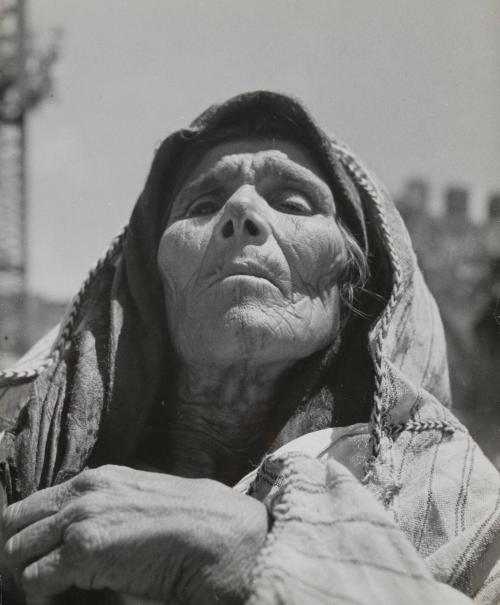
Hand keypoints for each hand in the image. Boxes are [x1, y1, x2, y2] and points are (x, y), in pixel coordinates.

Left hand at [1, 465, 267, 602]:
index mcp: (98, 480)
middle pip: (14, 524)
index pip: (33, 505)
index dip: (30, 536)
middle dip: (19, 554)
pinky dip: (43, 595)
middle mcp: (84, 492)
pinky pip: (34, 581)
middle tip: (41, 579)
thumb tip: (77, 537)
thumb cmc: (191, 523)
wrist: (220, 534)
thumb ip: (108, 508)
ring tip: (55, 590)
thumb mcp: (142, 501)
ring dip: (30, 575)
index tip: (40, 559)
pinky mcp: (84, 548)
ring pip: (16, 553)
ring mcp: (81, 518)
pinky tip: (69, 597)